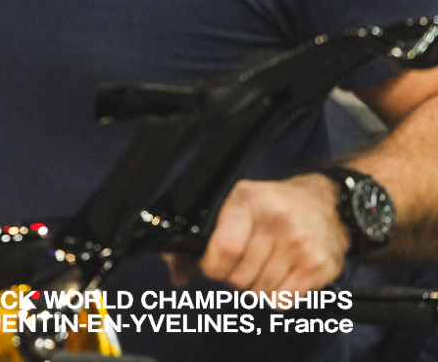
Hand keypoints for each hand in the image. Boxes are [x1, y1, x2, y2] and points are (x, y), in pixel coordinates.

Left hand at [169, 175, 349, 292]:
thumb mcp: (233, 208)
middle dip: (235, 278)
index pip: (225, 248)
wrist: (325, 203)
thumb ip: (197, 242)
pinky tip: (281, 275)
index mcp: (247, 201)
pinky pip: (284, 301)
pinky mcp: (319, 264)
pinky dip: (277, 295)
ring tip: (265, 266)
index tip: (216, 264)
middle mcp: (276, 220)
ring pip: (260, 293)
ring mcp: (301, 243)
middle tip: (245, 263)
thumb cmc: (272, 207)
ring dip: (257, 287)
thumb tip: (177, 275)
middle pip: (240, 277)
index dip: (214, 266)